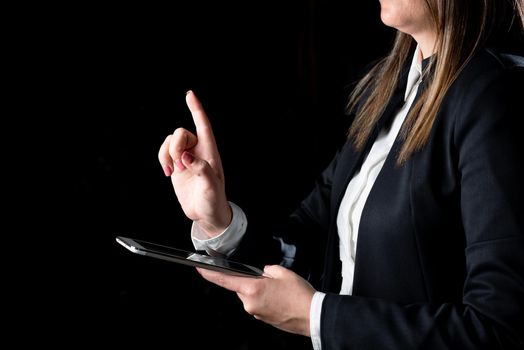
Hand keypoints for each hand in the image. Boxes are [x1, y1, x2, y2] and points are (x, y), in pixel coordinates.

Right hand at [158, 90, 230, 236]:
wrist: (206, 214)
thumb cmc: (214, 201)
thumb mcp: (211, 188)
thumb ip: (202, 170)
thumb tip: (187, 157)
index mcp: (211, 153)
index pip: (204, 126)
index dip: (196, 109)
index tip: (190, 94)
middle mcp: (199, 151)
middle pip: (181, 133)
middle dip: (175, 146)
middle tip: (180, 167)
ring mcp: (187, 157)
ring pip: (171, 141)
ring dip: (168, 154)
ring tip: (174, 171)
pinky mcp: (177, 165)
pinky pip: (165, 152)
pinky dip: (163, 159)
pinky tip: (168, 172)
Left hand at [196, 265, 315, 336]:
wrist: (313, 315)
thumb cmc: (300, 295)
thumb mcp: (283, 272)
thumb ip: (267, 269)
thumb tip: (263, 272)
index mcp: (252, 289)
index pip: (225, 280)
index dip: (210, 274)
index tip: (200, 269)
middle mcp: (250, 303)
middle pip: (242, 287)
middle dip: (253, 281)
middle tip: (271, 280)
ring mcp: (256, 313)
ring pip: (251, 296)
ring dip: (261, 291)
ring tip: (280, 291)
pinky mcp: (263, 319)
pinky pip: (259, 304)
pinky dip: (267, 300)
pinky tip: (281, 299)